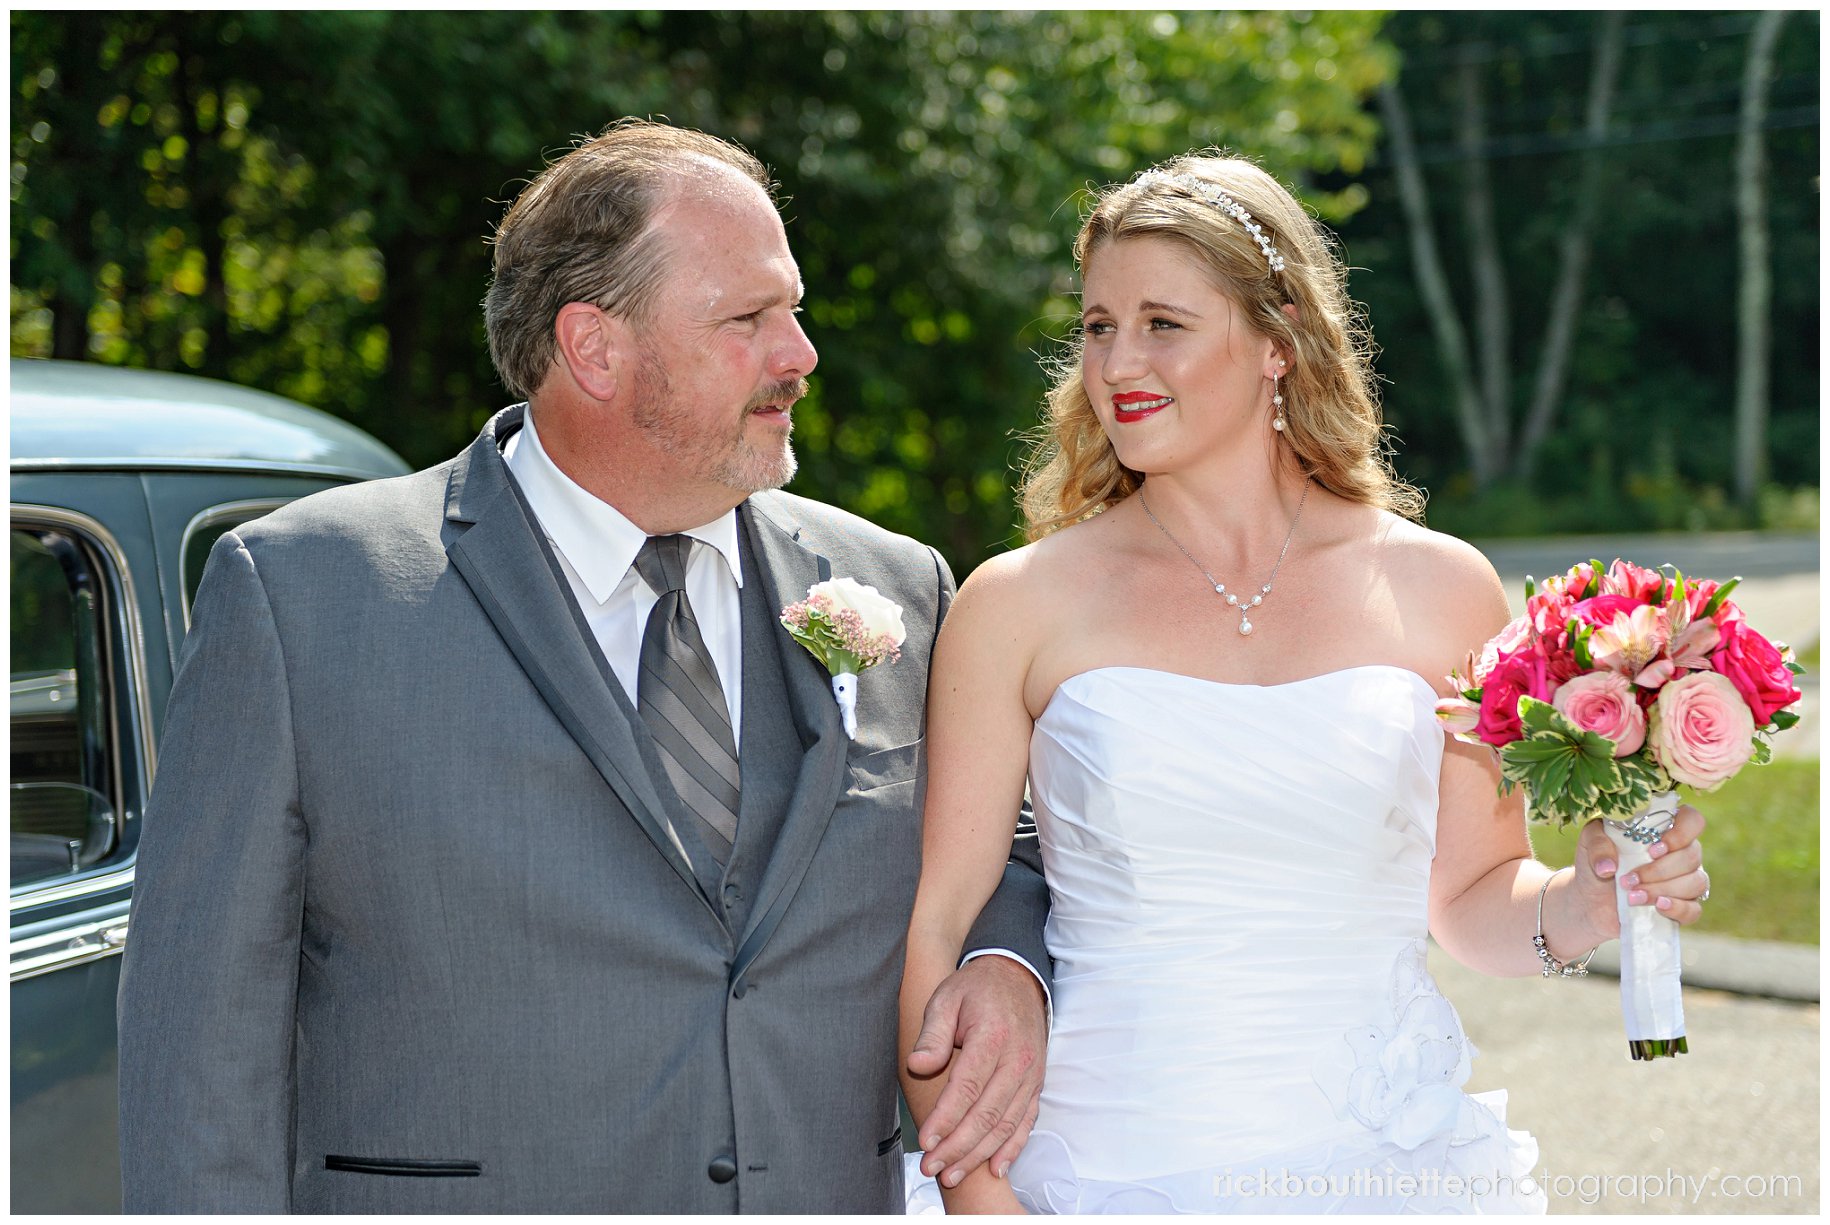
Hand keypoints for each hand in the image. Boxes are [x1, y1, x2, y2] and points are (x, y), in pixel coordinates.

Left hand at [906, 955, 1046, 1187]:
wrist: (1017, 978)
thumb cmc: (975, 990)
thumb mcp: (946, 998)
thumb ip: (933, 1034)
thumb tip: (918, 1065)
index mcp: (993, 1036)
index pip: (968, 1086)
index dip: (946, 1118)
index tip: (926, 1141)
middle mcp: (1018, 1059)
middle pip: (987, 1114)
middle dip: (958, 1147)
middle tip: (932, 1168)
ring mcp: (1031, 1074)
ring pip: (1006, 1124)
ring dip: (979, 1155)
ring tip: (952, 1174)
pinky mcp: (1036, 1084)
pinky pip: (1026, 1122)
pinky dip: (1012, 1148)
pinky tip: (994, 1169)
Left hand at [1574, 804, 1708, 935]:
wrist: (1591, 901)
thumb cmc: (1596, 863)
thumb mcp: (1588, 844)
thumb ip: (1597, 844)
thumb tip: (1609, 867)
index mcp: (1662, 831)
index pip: (1692, 820)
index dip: (1682, 833)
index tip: (1654, 849)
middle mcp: (1679, 853)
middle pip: (1692, 855)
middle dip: (1659, 870)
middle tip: (1629, 879)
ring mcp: (1685, 881)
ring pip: (1695, 882)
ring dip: (1662, 889)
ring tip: (1632, 896)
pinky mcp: (1682, 908)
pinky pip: (1694, 909)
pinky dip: (1678, 908)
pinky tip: (1658, 906)